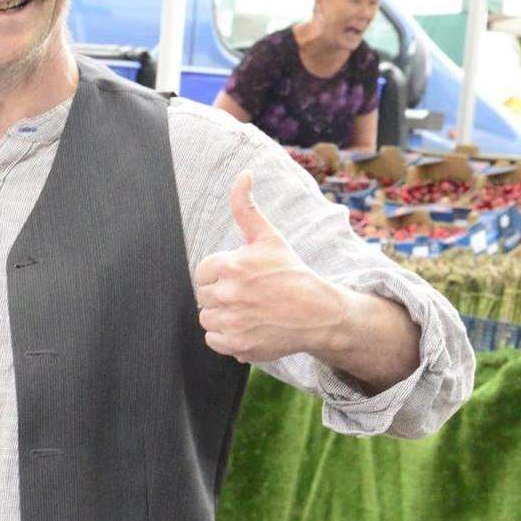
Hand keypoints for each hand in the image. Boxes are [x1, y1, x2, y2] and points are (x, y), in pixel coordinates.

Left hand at [193, 171, 346, 363]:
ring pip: (207, 318)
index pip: (202, 272)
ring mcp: (231, 321)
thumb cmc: (291, 272)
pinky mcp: (236, 345)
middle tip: (248, 294)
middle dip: (222, 294)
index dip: (220, 274)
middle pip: (203, 296)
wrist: (318, 312)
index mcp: (229, 265)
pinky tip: (248, 326)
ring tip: (249, 310)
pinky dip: (227, 337)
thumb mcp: (268, 237)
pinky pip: (214, 340)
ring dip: (222, 315)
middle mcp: (227, 294)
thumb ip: (246, 207)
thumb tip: (242, 174)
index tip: (241, 277)